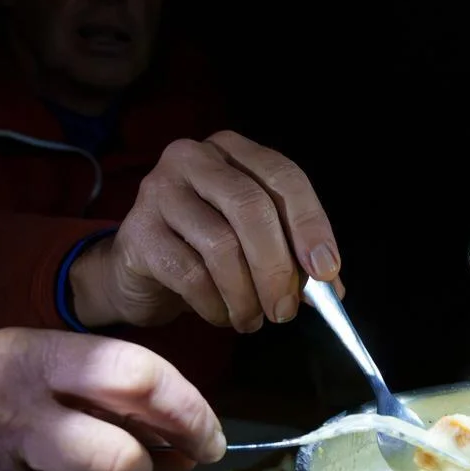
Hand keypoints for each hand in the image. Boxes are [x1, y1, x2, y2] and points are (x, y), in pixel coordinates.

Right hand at [71, 131, 341, 332]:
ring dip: (246, 295)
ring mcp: (159, 191)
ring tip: (253, 320)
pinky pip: (190, 275)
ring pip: (221, 245)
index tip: (327, 271)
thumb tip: (332, 289)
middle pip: (251, 207)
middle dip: (277, 267)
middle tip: (286, 311)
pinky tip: (222, 316)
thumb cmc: (204, 253)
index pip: (283, 176)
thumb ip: (294, 258)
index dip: (310, 224)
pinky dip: (215, 305)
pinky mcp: (138, 233)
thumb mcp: (254, 246)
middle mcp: (193, 158)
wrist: (137, 274)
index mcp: (233, 150)